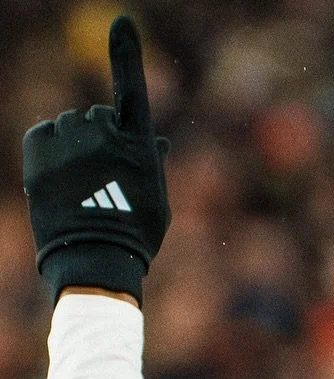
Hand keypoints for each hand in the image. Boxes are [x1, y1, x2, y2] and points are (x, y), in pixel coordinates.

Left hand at [23, 16, 170, 304]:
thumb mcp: (155, 200)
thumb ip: (151, 163)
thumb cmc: (132, 235)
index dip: (126, 55)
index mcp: (136, 145)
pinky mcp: (38, 149)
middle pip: (96, 117)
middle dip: (99, 138)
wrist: (93, 259)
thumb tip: (155, 138)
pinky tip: (59, 179)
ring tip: (80, 186)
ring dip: (74, 147)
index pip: (132, 90)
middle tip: (102, 181)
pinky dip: (49, 150)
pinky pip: (44, 133)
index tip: (122, 22)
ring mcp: (69, 141)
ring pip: (69, 126)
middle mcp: (102, 135)